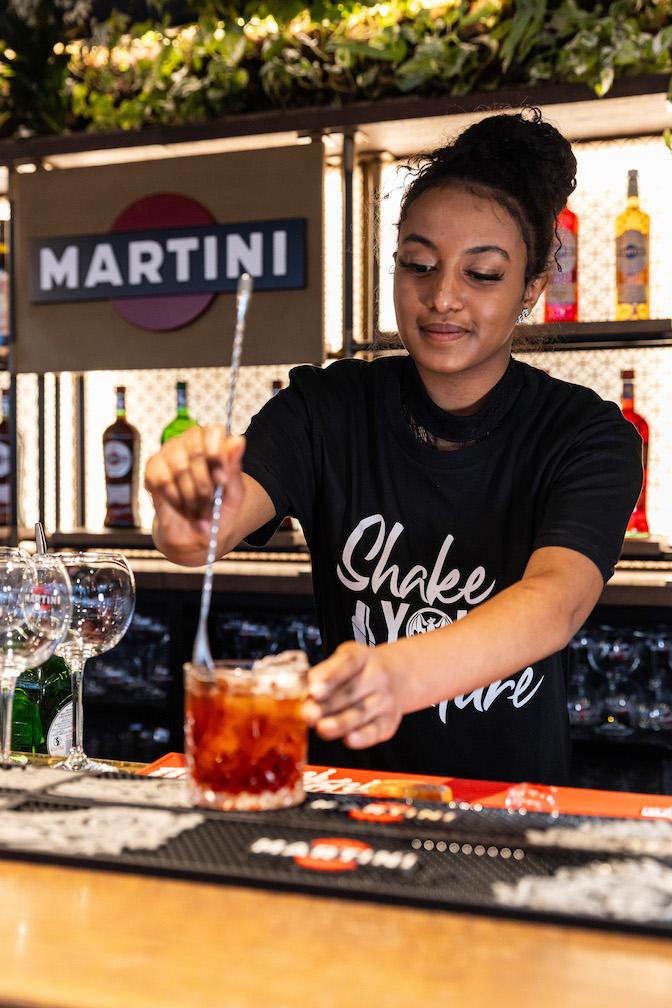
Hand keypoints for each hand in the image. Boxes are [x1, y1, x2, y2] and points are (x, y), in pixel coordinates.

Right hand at [144, 425, 245, 561]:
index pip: (213, 431)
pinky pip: (161, 478)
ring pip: (179, 465)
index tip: (221, 480)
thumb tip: (238, 440)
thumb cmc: (217, 512)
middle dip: (204, 481)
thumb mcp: (234, 494)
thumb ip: (235, 468)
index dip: (216, 454)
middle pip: (196, 448)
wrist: (195, 536)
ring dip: (190, 493)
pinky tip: (178, 503)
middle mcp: (190, 443)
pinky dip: (173, 496)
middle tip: (208, 500)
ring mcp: (169, 453)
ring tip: (195, 506)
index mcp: (214, 445)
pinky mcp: (152, 467)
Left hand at [303, 641, 404, 748]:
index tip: (314, 691)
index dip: (330, 677)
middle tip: (307, 714)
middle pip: (350, 691)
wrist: (396, 676)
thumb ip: (323, 673)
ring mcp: (385, 699)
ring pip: (360, 712)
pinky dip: (362, 737)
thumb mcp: (342, 660)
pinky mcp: (388, 722)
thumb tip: (306, 691)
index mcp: (361, 656)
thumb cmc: (359, 670)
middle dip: (326, 705)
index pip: (347, 662)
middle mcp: (377, 676)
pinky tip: (349, 739)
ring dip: (339, 723)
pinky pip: (374, 731)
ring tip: (321, 728)